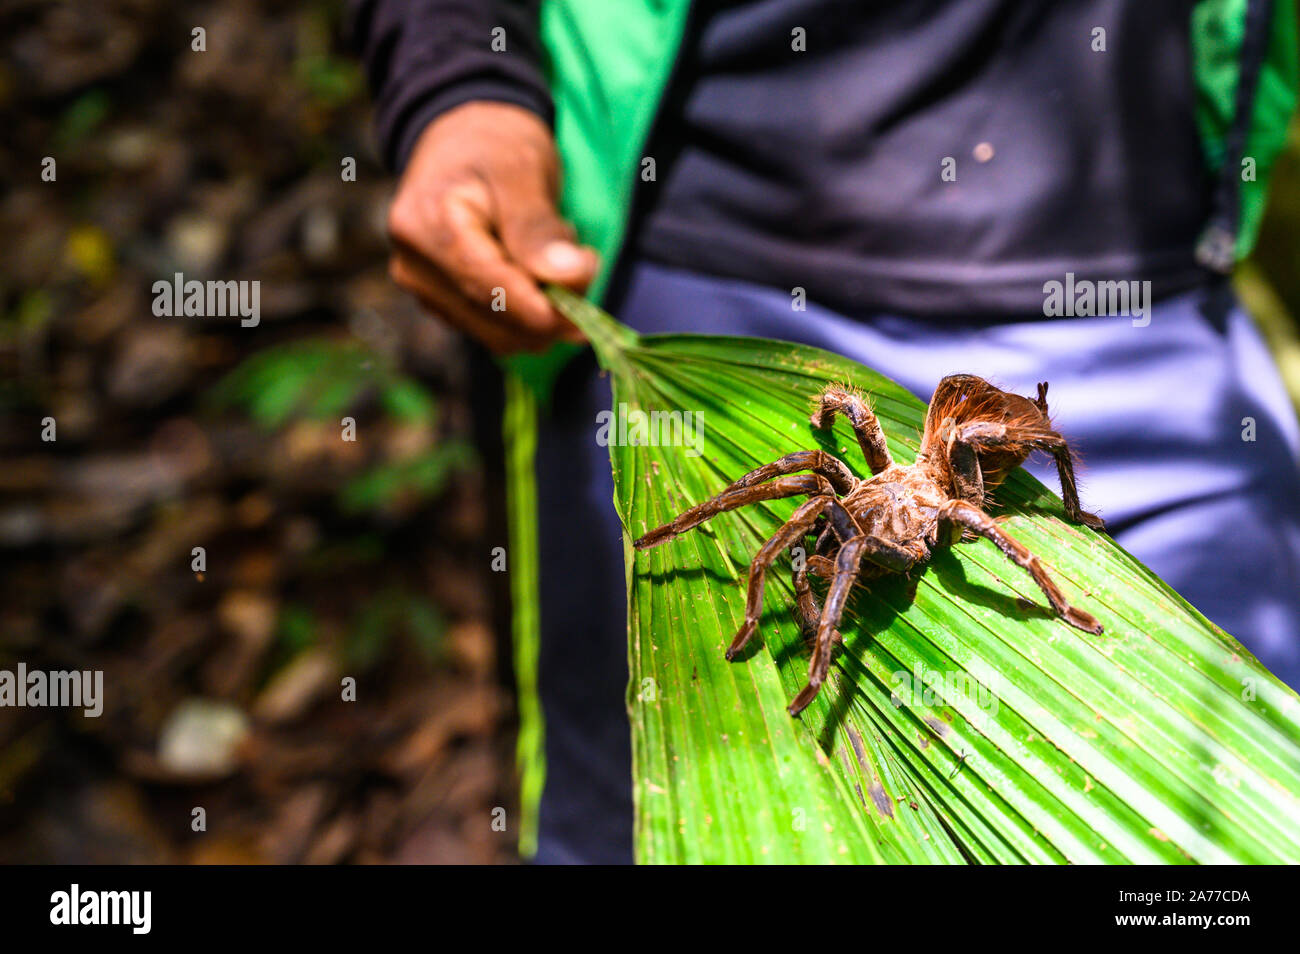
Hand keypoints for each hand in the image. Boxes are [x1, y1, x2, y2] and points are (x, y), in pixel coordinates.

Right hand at [386, 101, 597, 353]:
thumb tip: (571, 277)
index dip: (541, 311)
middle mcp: (413, 266)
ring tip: (557, 265)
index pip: (487, 289)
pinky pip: (491, 330)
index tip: (586, 317)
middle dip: (547, 314)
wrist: (462, 140)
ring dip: (539, 317)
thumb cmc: (493, 146)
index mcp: (426, 225)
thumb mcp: (523, 170)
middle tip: (585, 277)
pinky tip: (538, 280)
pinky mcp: (438, 303)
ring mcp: (422, 288)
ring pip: (495, 335)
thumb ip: (541, 228)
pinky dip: (525, 317)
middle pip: (492, 320)